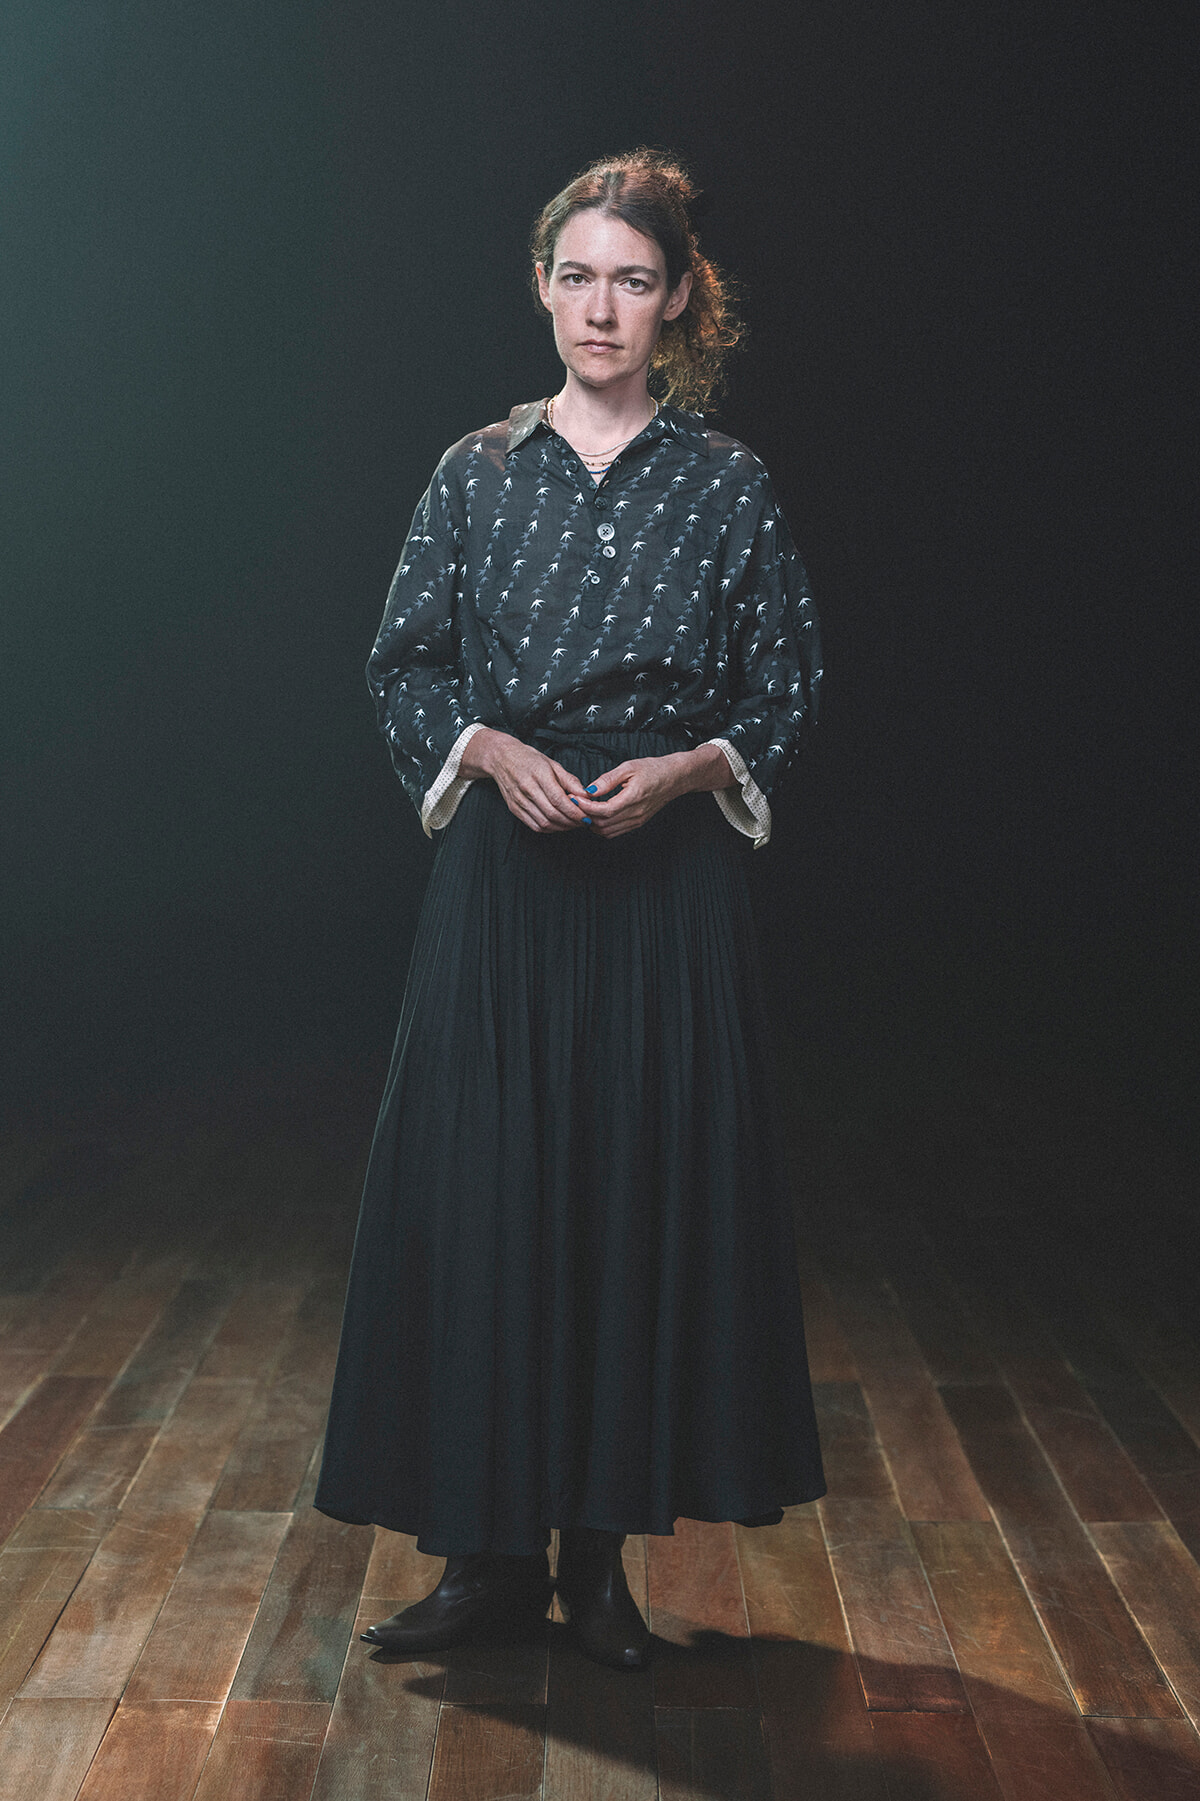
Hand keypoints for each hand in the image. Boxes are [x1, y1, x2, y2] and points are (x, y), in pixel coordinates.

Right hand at [461, 728, 590, 832]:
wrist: (501, 758)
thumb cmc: (529, 759)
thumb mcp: (553, 764)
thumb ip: (570, 781)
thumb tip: (587, 795)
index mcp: (539, 775)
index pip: (559, 800)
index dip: (575, 812)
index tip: (587, 816)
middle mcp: (527, 789)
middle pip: (552, 814)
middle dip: (571, 822)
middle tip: (583, 822)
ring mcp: (519, 800)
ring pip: (544, 823)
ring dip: (562, 827)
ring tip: (573, 824)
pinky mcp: (514, 808)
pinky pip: (534, 825)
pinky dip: (549, 828)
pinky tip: (558, 824)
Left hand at [580, 744, 733, 838]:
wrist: (675, 778)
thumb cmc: (653, 769)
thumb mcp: (629, 767)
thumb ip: (608, 779)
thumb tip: (590, 790)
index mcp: (633, 798)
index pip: (604, 811)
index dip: (586, 807)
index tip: (575, 798)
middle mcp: (636, 813)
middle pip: (603, 824)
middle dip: (585, 816)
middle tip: (574, 804)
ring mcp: (637, 821)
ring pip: (607, 831)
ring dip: (592, 824)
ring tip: (583, 810)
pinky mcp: (637, 823)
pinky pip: (615, 832)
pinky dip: (602, 827)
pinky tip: (596, 816)